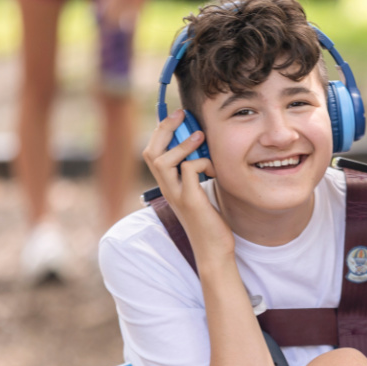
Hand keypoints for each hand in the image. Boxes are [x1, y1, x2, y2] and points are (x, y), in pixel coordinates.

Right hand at [143, 110, 234, 265]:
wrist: (213, 250)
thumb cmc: (210, 222)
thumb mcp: (200, 193)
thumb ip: (196, 173)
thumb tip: (203, 148)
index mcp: (168, 184)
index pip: (153, 152)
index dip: (161, 131)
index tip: (178, 116)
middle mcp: (167, 188)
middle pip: (151, 152)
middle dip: (164, 128)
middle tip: (182, 114)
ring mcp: (176, 195)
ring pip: (162, 160)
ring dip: (181, 144)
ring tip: (200, 137)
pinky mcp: (190, 200)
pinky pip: (189, 170)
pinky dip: (202, 162)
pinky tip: (215, 171)